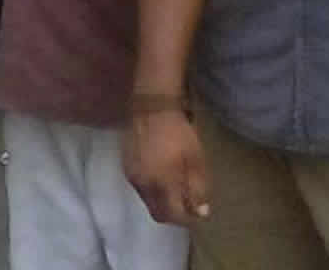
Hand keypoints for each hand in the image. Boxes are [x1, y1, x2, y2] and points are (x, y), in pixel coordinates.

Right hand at [124, 110, 211, 225]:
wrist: (152, 109)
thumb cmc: (179, 134)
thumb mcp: (196, 160)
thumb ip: (199, 189)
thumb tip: (201, 212)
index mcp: (163, 184)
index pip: (174, 215)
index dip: (187, 218)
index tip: (198, 213)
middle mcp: (144, 186)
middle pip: (157, 213)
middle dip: (173, 214)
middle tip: (186, 206)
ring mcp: (133, 176)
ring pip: (148, 201)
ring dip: (161, 201)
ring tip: (174, 189)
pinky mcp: (126, 166)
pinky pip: (140, 187)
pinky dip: (152, 189)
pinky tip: (161, 175)